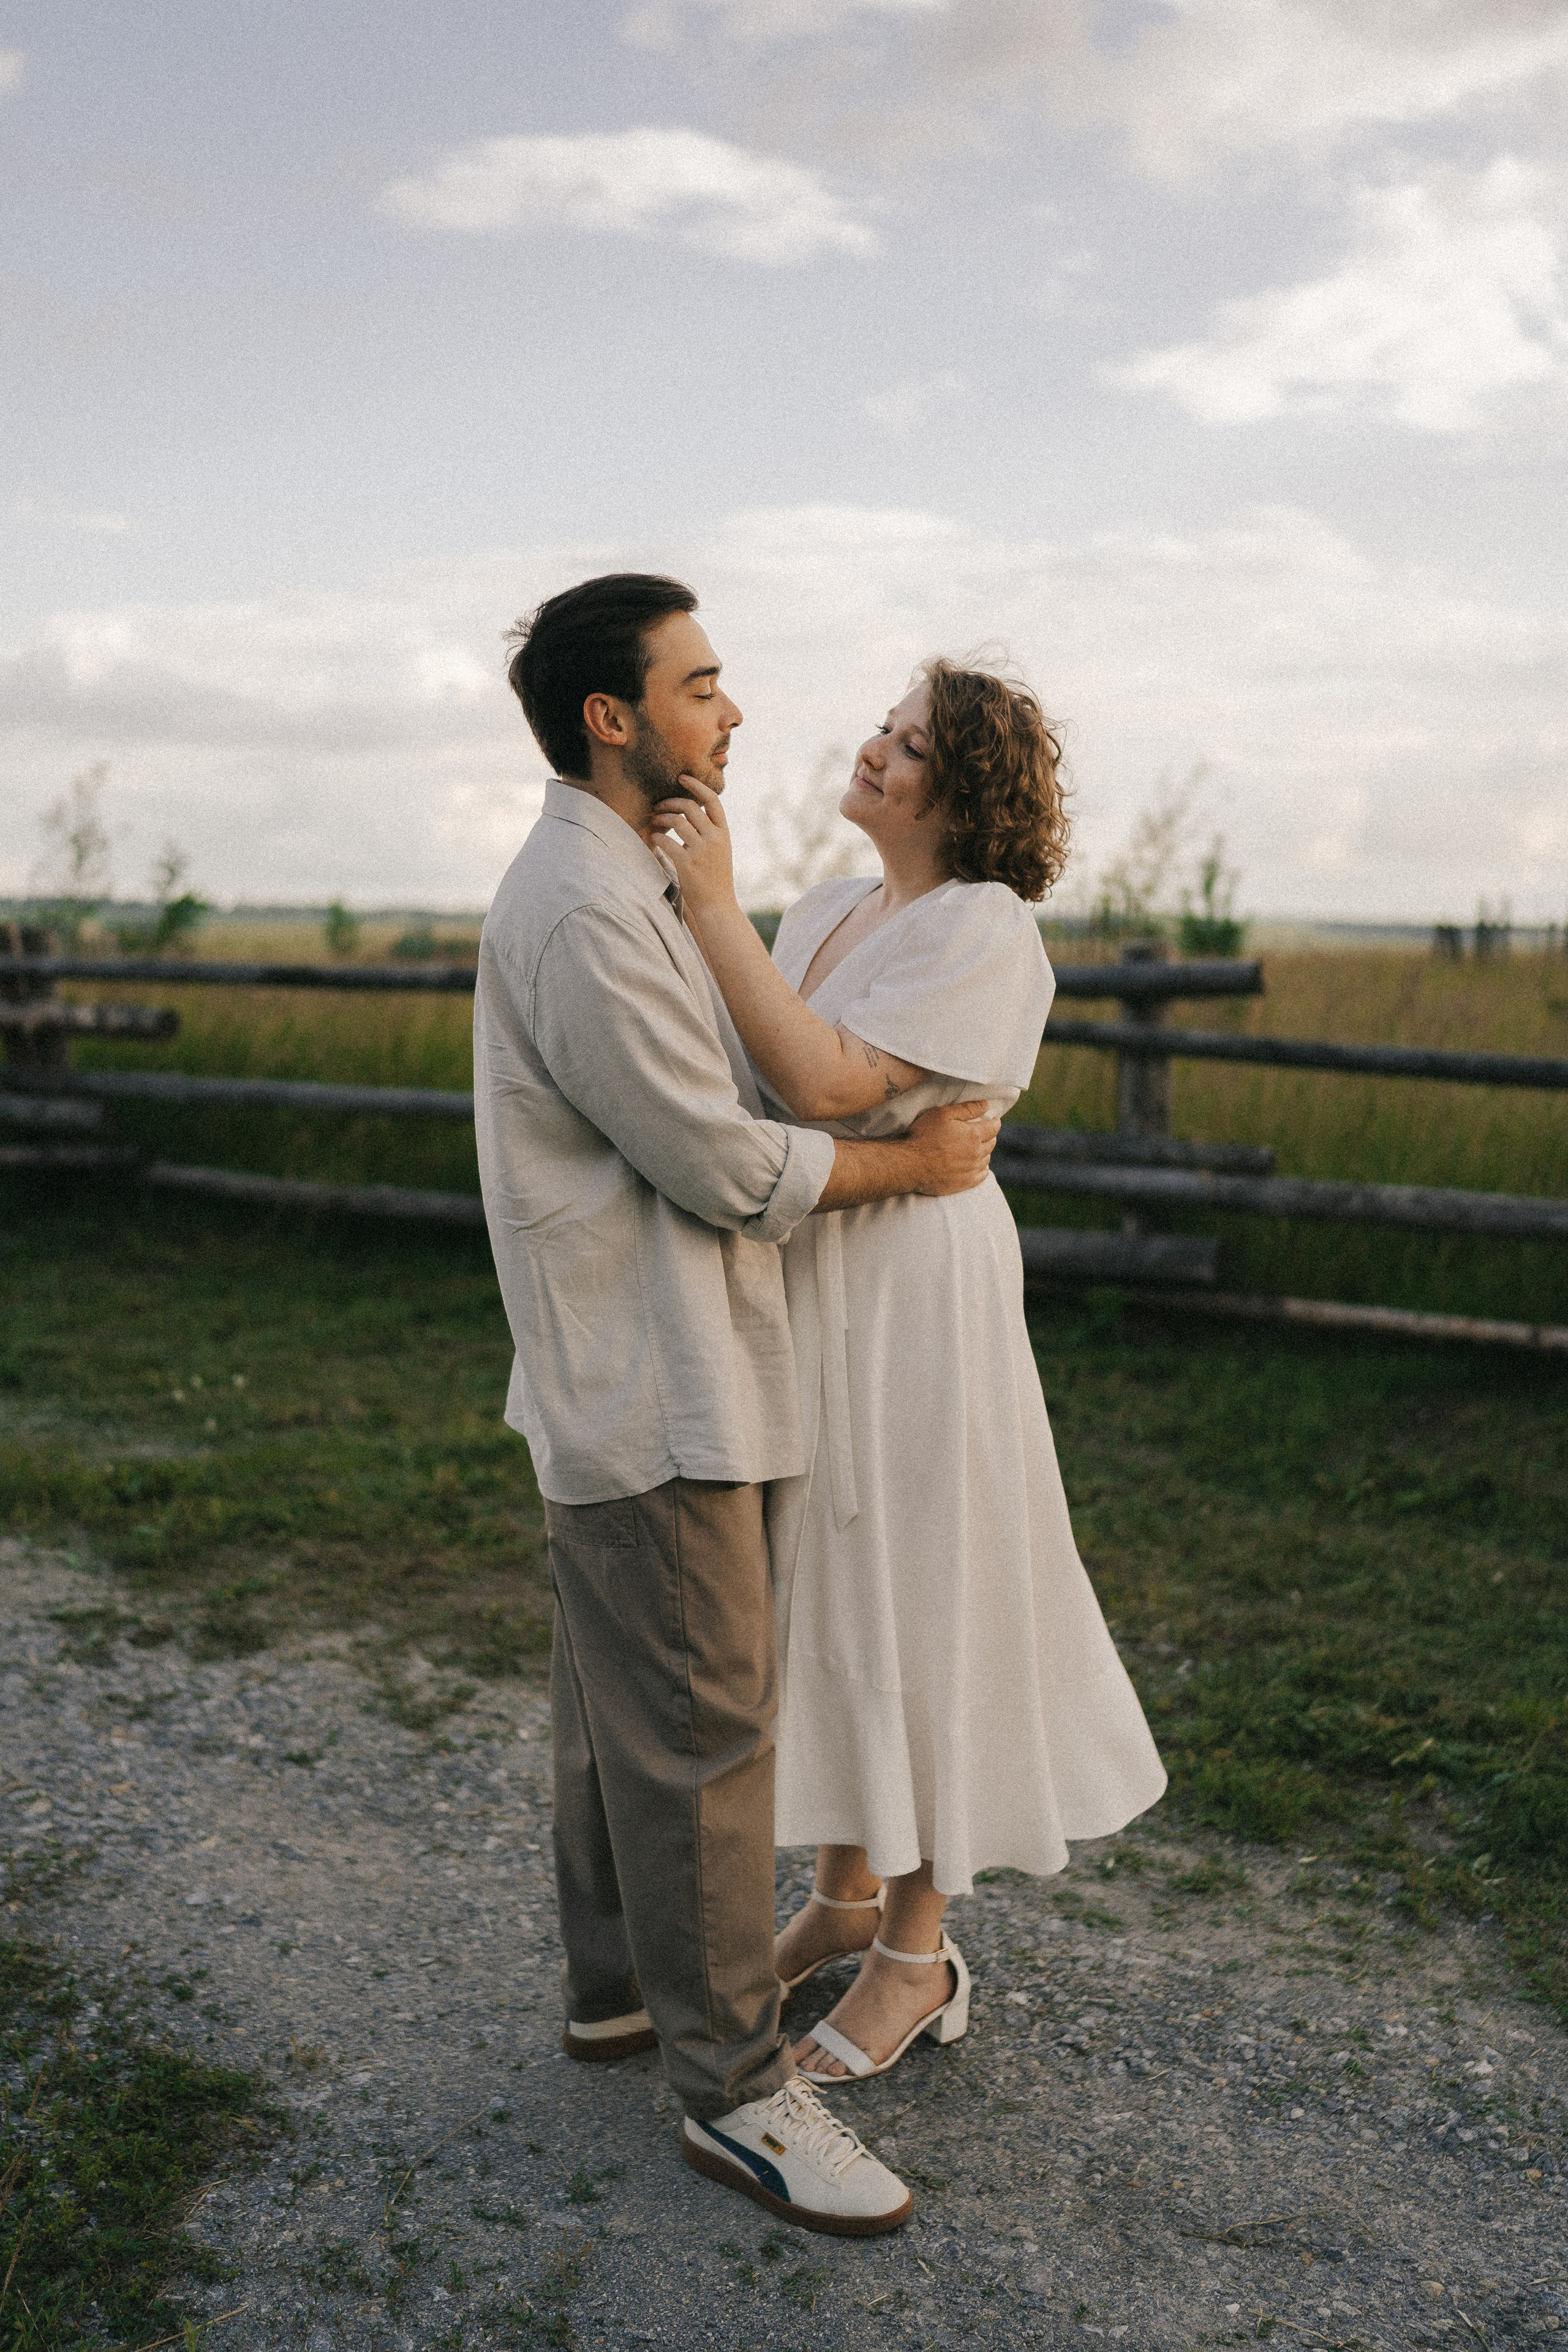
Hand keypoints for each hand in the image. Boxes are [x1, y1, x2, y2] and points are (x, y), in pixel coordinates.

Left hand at [650, 775, 738, 921]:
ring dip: (661, 818)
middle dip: (670, 802)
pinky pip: (667, 842)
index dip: (697, 785)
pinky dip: (657, 837)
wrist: (717, 905)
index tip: (682, 777)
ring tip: (653, 820)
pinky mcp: (687, 864)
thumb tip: (688, 813)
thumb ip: (708, 831)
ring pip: (677, 821)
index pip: (713, 800)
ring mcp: (702, 851)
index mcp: (724, 833)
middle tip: (658, 805)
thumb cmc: (715, 878)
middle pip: (690, 807)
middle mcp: (715, 839)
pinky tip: (653, 838)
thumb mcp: (720, 850)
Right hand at [903, 1101, 1000, 1195]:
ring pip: (986, 1159)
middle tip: (981, 1132)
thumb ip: (967, 1109)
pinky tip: (976, 1165)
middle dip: (989, 1136)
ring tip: (975, 1148)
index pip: (994, 1127)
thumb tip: (986, 1105)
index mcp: (973, 1135)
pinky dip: (982, 1169)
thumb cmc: (924, 1135)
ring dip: (984, 1152)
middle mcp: (976, 1153)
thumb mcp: (942, 1114)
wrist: (910, 1163)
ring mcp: (971, 1170)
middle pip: (992, 1143)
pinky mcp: (964, 1183)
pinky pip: (982, 1175)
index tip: (992, 1120)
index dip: (994, 1121)